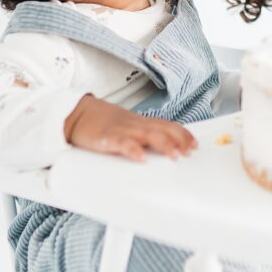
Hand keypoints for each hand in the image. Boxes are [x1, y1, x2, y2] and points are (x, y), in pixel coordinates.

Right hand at [63, 94, 196, 161]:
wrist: (77, 113)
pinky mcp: (106, 138)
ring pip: (147, 134)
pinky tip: (140, 158)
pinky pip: (121, 143)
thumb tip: (164, 148)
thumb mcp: (128, 126)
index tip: (195, 144)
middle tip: (190, 151)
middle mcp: (136, 125)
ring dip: (163, 144)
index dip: (183, 134)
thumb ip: (144, 135)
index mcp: (142, 123)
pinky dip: (132, 150)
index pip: (168, 125)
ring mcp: (122, 130)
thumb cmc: (103, 123)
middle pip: (163, 129)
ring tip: (174, 156)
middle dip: (179, 140)